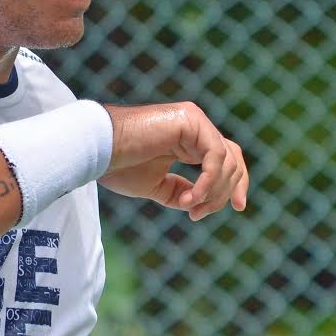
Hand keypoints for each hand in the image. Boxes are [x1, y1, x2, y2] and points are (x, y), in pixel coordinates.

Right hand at [98, 102, 247, 220]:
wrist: (97, 151)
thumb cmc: (118, 166)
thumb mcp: (157, 186)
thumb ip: (182, 191)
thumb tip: (202, 202)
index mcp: (188, 139)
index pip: (226, 159)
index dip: (236, 184)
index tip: (238, 208)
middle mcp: (195, 126)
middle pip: (233, 160)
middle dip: (227, 192)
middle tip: (200, 214)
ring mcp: (194, 121)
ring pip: (227, 161)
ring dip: (213, 192)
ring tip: (188, 209)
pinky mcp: (190, 121)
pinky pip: (215, 156)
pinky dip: (207, 182)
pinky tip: (189, 199)